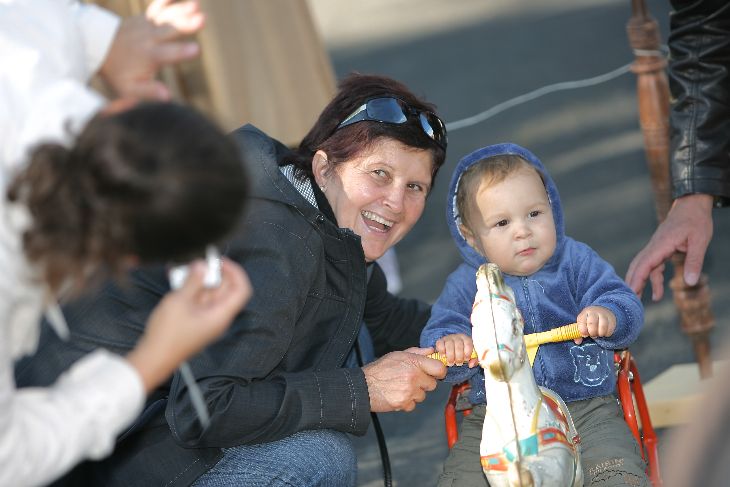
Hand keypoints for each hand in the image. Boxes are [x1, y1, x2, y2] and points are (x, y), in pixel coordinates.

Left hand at [99, 0, 204, 99]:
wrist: (97, 49)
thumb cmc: (118, 73)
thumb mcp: (129, 89)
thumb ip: (149, 92)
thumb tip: (168, 97)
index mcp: (149, 56)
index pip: (168, 54)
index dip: (182, 51)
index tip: (196, 49)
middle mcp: (149, 38)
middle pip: (170, 30)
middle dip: (186, 24)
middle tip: (202, 19)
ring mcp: (147, 26)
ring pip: (166, 16)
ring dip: (182, 10)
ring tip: (196, 5)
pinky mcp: (146, 18)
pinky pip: (157, 7)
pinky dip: (166, 0)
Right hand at [126, 258, 250, 391]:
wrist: (153, 358)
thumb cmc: (167, 335)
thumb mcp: (180, 301)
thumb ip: (193, 281)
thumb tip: (202, 266)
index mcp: (221, 315)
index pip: (241, 290)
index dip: (235, 272)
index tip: (220, 261)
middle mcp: (218, 318)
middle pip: (225, 290)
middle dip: (213, 274)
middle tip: (197, 262)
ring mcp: (206, 320)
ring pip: (210, 294)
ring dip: (199, 280)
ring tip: (183, 269)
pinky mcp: (195, 321)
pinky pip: (198, 301)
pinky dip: (191, 289)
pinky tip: (177, 280)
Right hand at [363, 347, 445, 412]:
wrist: (363, 386)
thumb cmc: (380, 369)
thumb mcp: (398, 355)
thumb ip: (416, 352)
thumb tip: (431, 351)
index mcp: (414, 362)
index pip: (439, 369)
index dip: (439, 371)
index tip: (436, 373)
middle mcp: (413, 377)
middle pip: (432, 384)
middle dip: (424, 383)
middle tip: (412, 380)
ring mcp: (409, 391)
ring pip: (422, 396)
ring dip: (415, 393)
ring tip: (401, 387)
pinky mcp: (404, 403)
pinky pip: (413, 405)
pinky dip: (407, 402)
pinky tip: (397, 395)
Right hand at [435, 333, 478, 366]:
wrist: (451, 349)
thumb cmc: (462, 353)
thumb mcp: (469, 356)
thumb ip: (473, 360)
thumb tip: (471, 364)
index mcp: (466, 339)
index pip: (468, 343)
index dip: (467, 352)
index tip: (466, 359)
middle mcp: (457, 337)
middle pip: (458, 345)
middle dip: (459, 356)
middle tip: (458, 364)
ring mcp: (448, 338)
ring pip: (449, 345)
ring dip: (450, 356)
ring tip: (451, 363)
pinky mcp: (440, 341)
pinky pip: (440, 344)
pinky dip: (442, 351)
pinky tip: (443, 356)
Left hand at [574, 306, 615, 344]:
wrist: (602, 311)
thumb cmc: (590, 320)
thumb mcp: (583, 323)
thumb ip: (579, 333)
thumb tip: (577, 342)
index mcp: (585, 313)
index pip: (582, 322)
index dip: (583, 331)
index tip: (585, 335)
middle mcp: (594, 312)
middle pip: (592, 324)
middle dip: (592, 333)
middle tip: (592, 335)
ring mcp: (603, 314)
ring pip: (602, 327)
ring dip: (600, 334)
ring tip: (599, 334)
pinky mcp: (611, 319)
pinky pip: (610, 329)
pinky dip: (607, 334)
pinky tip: (605, 333)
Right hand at [626, 193, 712, 300]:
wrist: (691, 205)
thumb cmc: (696, 220)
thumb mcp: (700, 241)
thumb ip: (694, 261)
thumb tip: (690, 282)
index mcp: (661, 244)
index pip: (645, 264)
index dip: (637, 279)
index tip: (631, 293)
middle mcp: (654, 246)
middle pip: (637, 266)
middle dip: (632, 283)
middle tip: (628, 300)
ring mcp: (655, 248)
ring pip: (642, 267)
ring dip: (639, 282)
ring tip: (638, 300)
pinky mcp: (660, 249)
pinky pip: (652, 266)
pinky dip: (652, 279)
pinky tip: (657, 293)